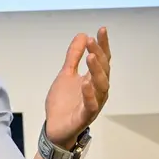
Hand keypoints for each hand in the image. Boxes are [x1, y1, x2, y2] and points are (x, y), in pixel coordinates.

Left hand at [44, 27, 111, 147]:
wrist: (54, 128)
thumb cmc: (63, 103)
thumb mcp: (65, 74)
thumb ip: (73, 56)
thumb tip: (82, 35)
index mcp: (93, 80)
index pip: (102, 59)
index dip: (103, 45)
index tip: (102, 29)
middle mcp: (97, 90)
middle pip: (104, 70)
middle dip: (99, 54)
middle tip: (91, 41)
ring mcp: (93, 103)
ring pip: (101, 86)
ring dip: (97, 71)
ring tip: (91, 57)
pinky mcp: (85, 116)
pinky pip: (91, 105)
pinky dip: (90, 94)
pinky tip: (85, 83)